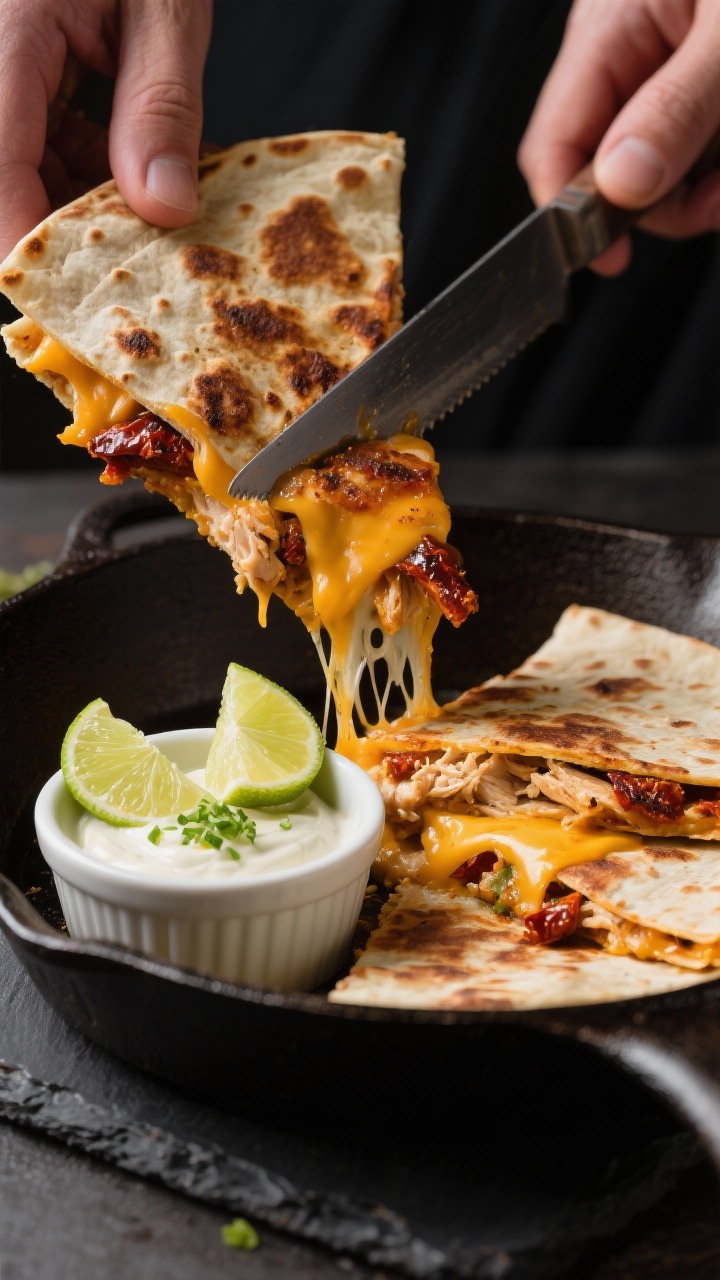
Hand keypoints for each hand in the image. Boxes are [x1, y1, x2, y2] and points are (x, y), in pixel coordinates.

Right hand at [0, 0, 211, 260]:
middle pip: (12, 177)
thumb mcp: (165, 12)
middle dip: (77, 227)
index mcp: (8, 31)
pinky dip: (104, 174)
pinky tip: (154, 178)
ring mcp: (10, 73)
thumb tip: (163, 207)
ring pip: (35, 174)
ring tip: (167, 206)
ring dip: (98, 205)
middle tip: (152, 255)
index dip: (30, 238)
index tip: (78, 295)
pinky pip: (54, 151)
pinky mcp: (29, 83)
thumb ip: (161, 107)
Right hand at [518, 0, 719, 273]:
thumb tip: (622, 184)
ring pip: (672, 172)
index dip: (570, 211)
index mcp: (610, 25)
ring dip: (716, 185)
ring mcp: (677, 71)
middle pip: (617, 172)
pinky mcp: (713, 87)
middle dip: (673, 197)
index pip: (555, 142)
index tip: (611, 257)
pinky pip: (710, 156)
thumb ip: (676, 108)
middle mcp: (635, 52)